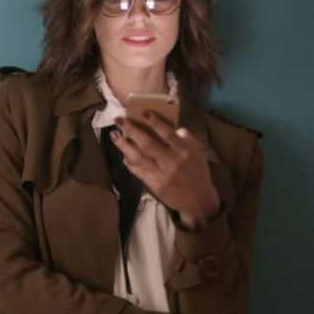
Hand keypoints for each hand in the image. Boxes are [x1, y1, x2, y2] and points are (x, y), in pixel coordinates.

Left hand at [109, 112, 219, 228]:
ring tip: (114, 135)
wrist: (199, 201)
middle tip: (119, 120)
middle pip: (148, 144)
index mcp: (184, 152)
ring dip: (124, 146)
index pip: (168, 134)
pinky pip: (138, 171)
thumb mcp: (199, 154)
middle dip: (131, 130)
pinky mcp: (154, 185)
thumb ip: (188, 140)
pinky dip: (129, 162)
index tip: (143, 112)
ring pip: (139, 158)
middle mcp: (172, 162)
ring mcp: (162, 175)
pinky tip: (123, 154)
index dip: (155, 122)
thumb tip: (178, 128)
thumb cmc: (198, 173)